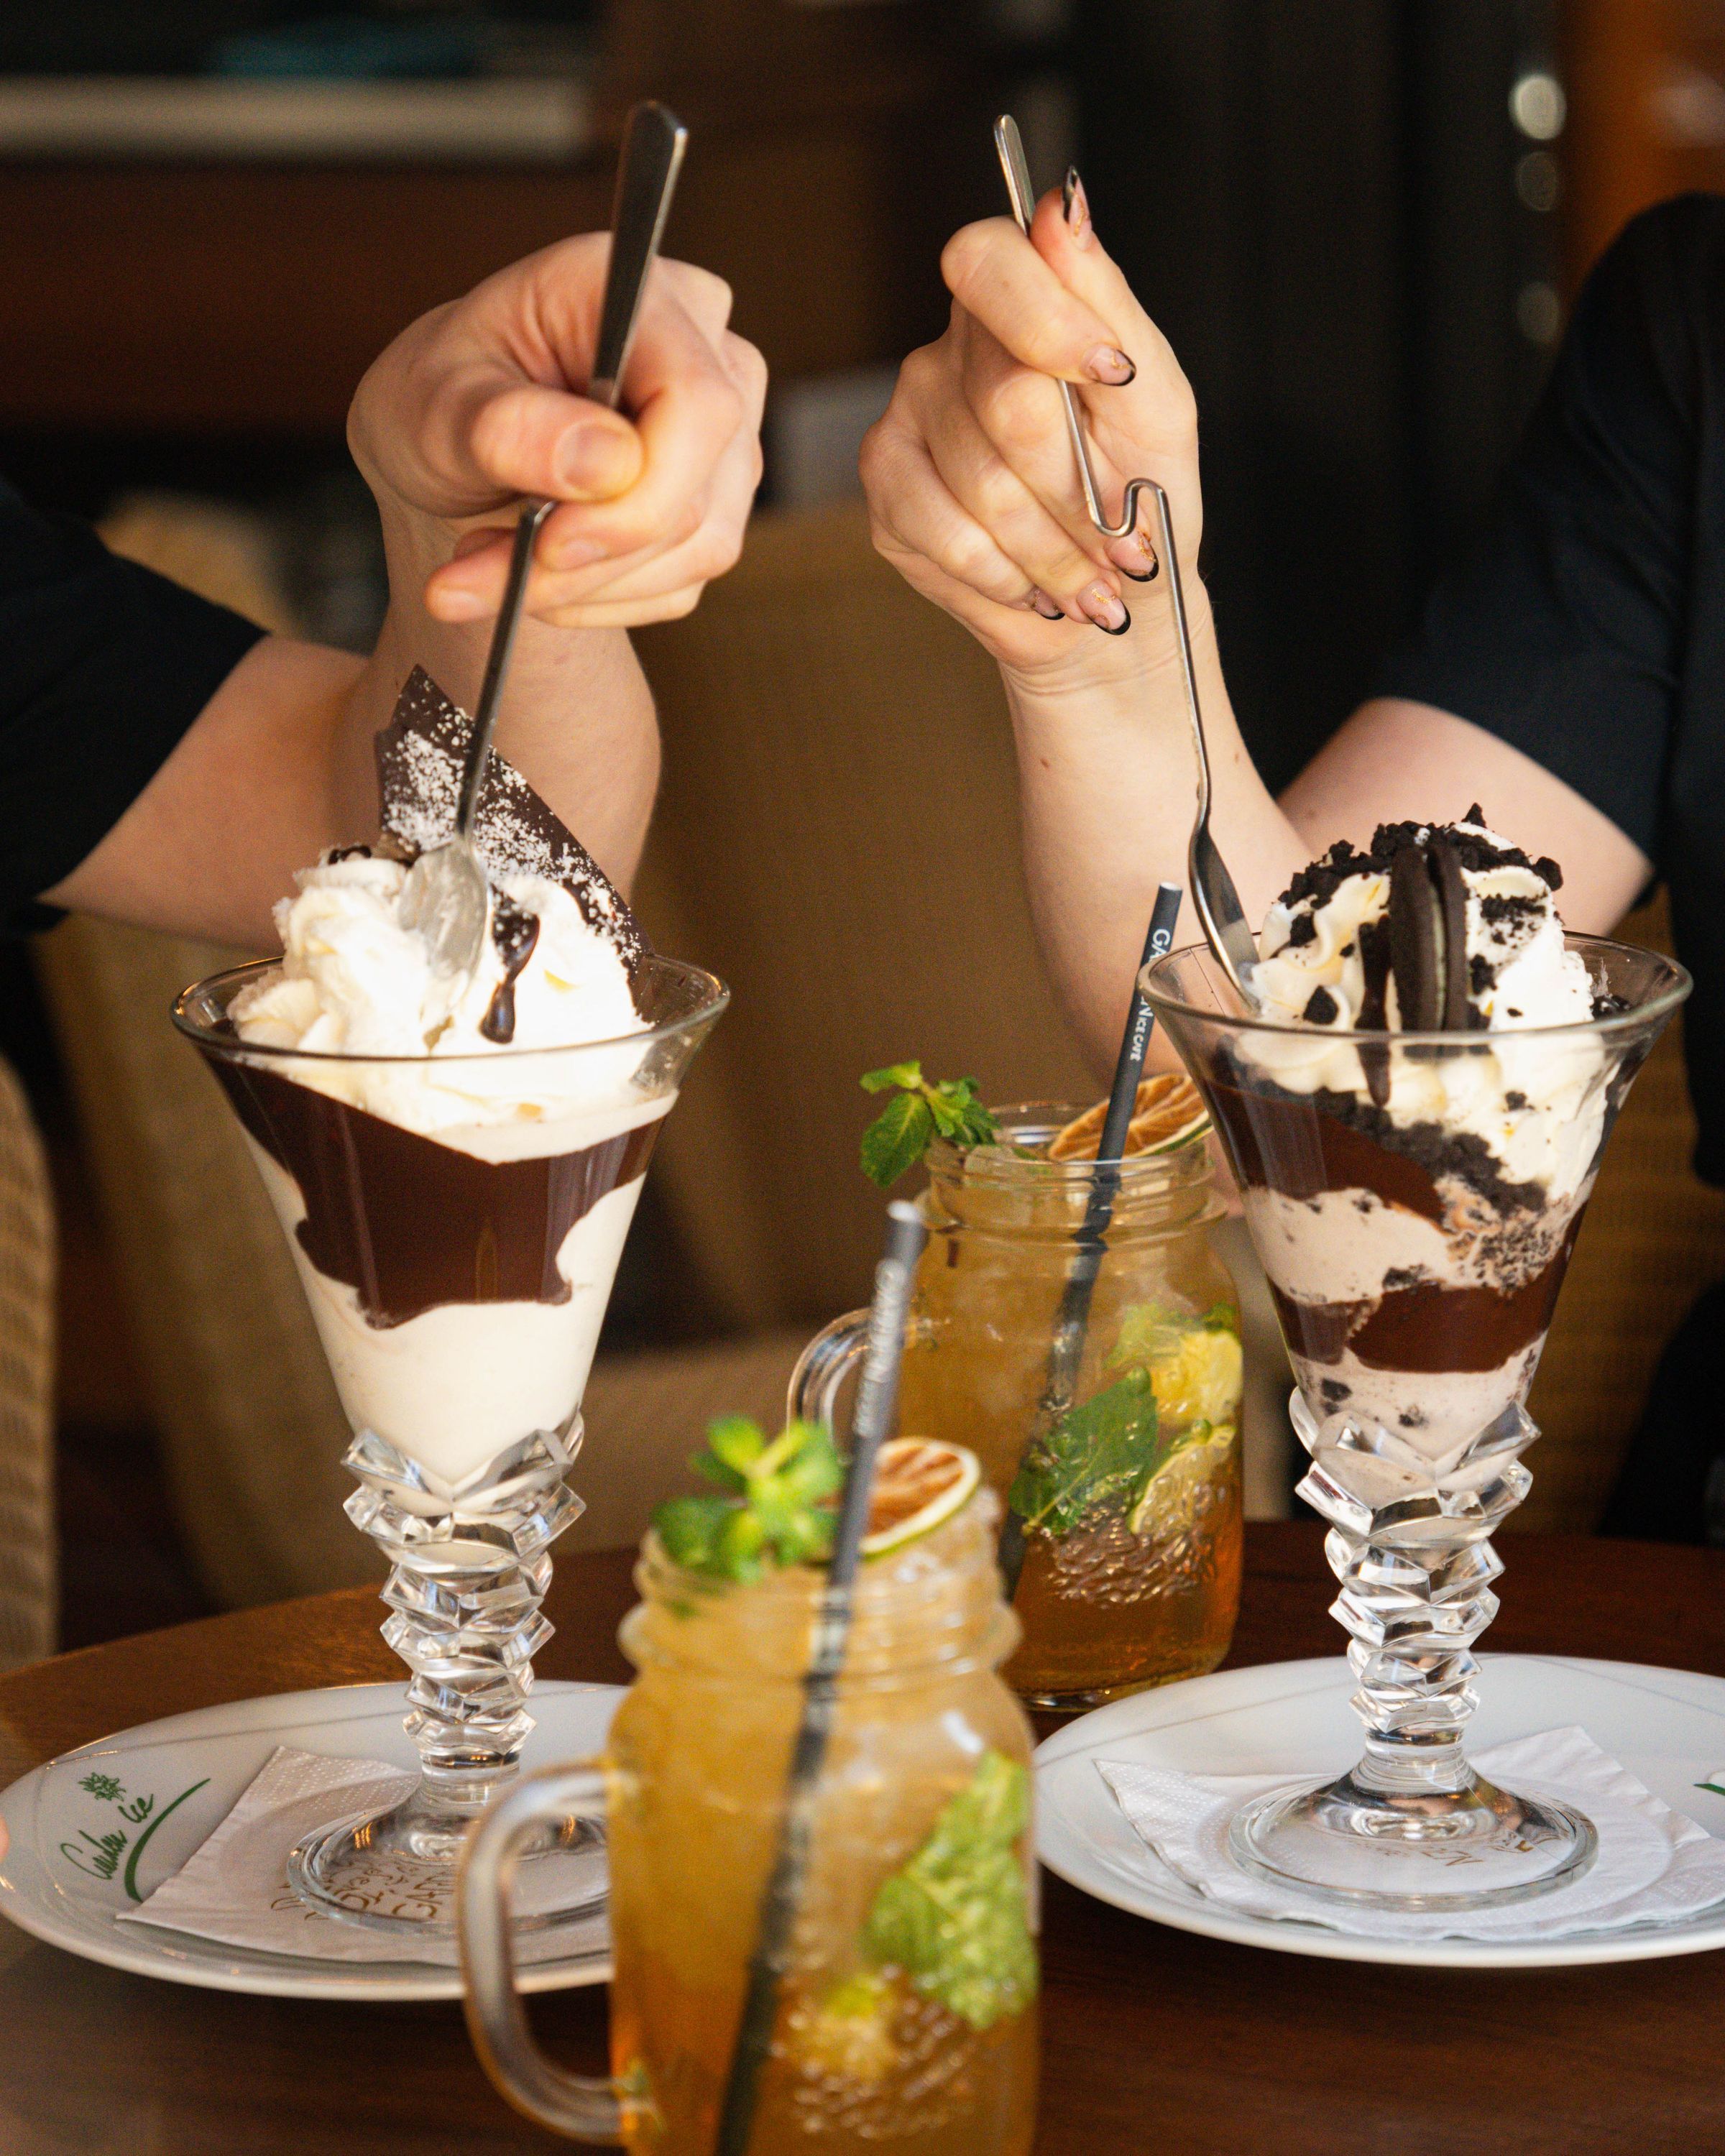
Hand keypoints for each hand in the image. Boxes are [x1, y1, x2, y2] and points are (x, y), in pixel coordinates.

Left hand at [349, 232, 766, 627]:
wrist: (452, 449)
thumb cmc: (439, 401)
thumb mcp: (432, 404)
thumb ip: (507, 426)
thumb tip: (608, 464)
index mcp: (632, 290)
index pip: (698, 402)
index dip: (642, 491)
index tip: (550, 543)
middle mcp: (705, 351)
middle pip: (694, 492)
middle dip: (588, 559)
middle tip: (481, 574)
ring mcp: (725, 432)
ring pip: (696, 547)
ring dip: (585, 586)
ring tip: (493, 565)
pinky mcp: (720, 500)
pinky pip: (684, 580)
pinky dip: (601, 597)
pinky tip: (542, 574)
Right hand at [860, 175, 1201, 679]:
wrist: (1112, 601)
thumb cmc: (1138, 494)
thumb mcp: (1154, 399)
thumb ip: (1109, 304)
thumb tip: (1063, 206)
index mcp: (1017, 307)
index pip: (988, 261)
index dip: (1046, 319)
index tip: (1110, 376)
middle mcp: (950, 354)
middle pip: (1006, 400)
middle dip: (1080, 484)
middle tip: (1118, 532)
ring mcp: (908, 422)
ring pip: (986, 486)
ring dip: (1057, 549)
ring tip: (1089, 577)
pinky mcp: (887, 496)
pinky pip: (950, 537)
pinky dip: (1009, 575)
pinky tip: (1032, 582)